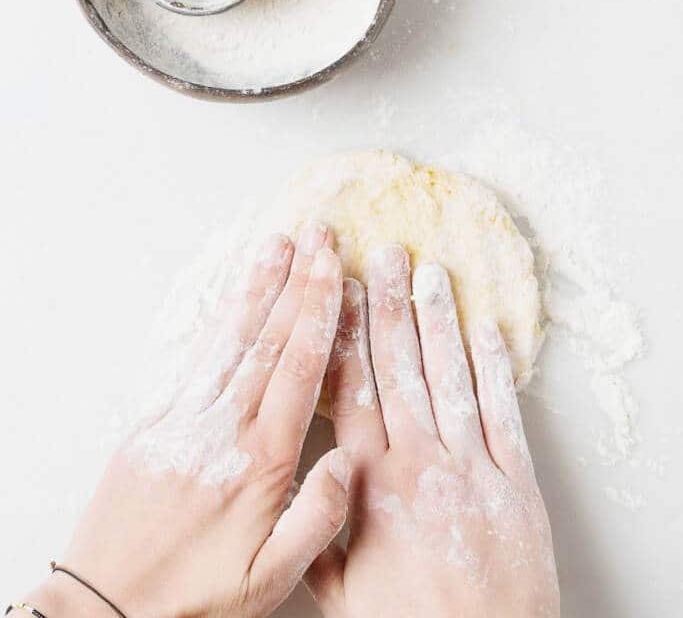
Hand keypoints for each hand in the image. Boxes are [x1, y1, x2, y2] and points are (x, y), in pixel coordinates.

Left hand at [24, 224, 349, 617]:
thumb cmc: (193, 600)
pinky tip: (231, 299)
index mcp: (260, 460)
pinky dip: (218, 320)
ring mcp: (186, 419)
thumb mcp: (269, 581)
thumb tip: (349, 458)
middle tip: (315, 235)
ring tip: (276, 245)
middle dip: (297, 281)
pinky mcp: (157, 423)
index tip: (334, 267)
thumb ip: (316, 519)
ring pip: (231, 339)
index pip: (299, 367)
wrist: (104, 608)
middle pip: (268, 339)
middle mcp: (224, 427)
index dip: (319, 310)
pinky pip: (195, 358)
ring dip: (257, 287)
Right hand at [306, 245, 559, 617]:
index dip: (344, 335)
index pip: (351, 391)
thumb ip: (318, 531)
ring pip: (448, 378)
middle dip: (389, 306)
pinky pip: (502, 412)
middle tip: (384, 254)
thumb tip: (300, 480)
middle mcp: (419, 465)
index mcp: (370, 486)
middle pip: (399, 369)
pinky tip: (485, 328)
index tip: (337, 291)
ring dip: (437, 321)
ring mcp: (470, 468)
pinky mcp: (515, 482)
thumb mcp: (341, 592)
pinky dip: (494, 368)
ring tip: (429, 273)